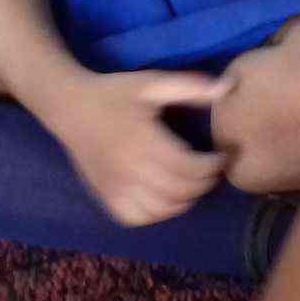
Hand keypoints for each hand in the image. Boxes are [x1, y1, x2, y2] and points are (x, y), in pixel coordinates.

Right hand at [54, 70, 229, 225]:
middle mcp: (130, 169)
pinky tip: (166, 196)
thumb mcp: (152, 83)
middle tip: (212, 170)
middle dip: (205, 183)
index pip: (190, 168)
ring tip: (192, 182)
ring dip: (185, 200)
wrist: (69, 107)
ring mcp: (116, 187)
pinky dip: (158, 213)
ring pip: (161, 209)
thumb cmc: (115, 94)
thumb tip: (230, 88)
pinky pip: (137, 217)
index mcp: (144, 141)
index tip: (223, 155)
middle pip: (180, 191)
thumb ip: (191, 87)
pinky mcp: (106, 196)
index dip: (214, 166)